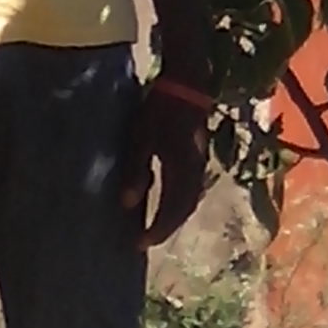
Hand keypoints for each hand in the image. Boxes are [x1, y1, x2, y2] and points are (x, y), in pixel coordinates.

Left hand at [121, 78, 210, 247]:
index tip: (140, 244)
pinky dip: (181, 200)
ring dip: (175, 215)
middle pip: (184, 208)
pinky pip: (193, 186)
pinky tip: (169, 199)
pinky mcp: (199, 153)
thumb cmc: (160, 109)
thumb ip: (136, 171)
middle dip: (166, 227)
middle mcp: (195, 171)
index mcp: (180, 170)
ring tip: (158, 225)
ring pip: (191, 198)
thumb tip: (127, 205)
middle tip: (148, 240)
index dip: (157, 229)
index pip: (171, 210)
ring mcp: (200, 162)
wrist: (187, 83)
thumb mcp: (142, 138)